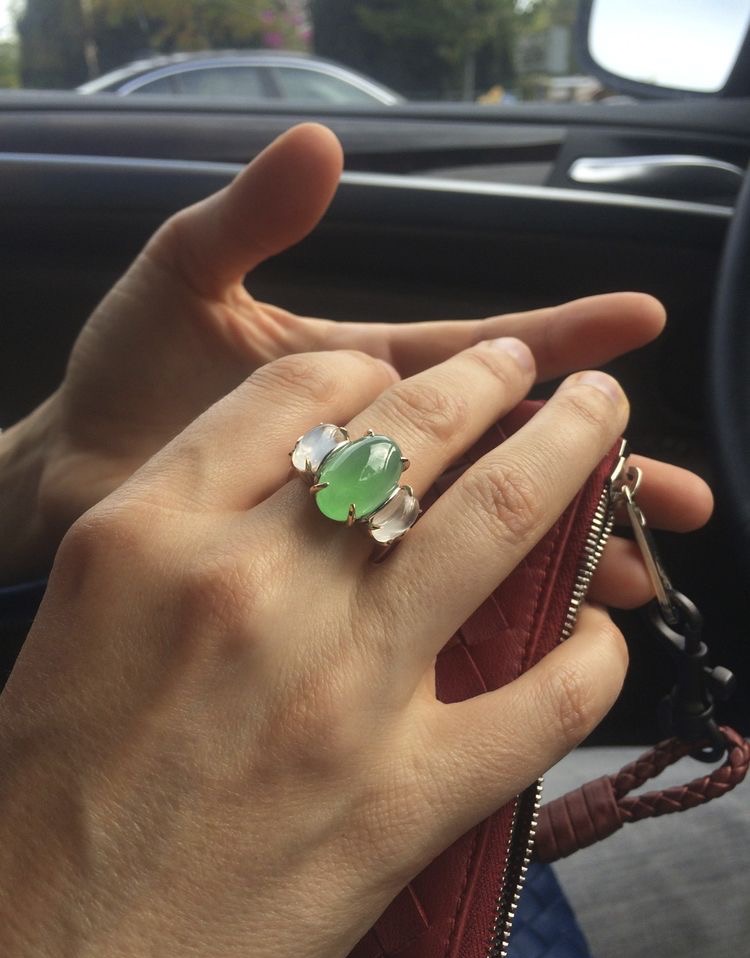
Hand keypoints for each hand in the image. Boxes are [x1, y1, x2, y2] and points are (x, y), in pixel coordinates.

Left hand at [0, 124, 710, 587]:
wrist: (70, 476)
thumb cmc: (126, 377)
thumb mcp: (182, 279)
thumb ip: (248, 221)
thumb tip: (322, 144)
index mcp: (362, 374)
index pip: (477, 354)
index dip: (558, 335)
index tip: (639, 322)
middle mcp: (373, 451)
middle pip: (505, 457)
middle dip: (595, 469)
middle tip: (683, 495)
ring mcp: (352, 520)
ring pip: (479, 535)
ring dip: (560, 552)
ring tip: (639, 575)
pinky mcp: (319, 584)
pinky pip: (412, 598)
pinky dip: (473, 615)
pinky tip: (529, 644)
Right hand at [2, 343, 632, 957]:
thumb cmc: (45, 803)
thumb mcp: (86, 621)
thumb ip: (185, 533)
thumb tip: (299, 483)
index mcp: (148, 537)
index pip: (292, 398)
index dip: (363, 373)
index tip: (396, 378)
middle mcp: (250, 588)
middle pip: (411, 432)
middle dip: (490, 379)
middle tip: (526, 363)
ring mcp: (341, 688)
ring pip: (497, 521)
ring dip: (567, 455)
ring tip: (598, 418)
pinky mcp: (404, 798)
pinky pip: (544, 696)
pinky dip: (589, 655)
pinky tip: (596, 634)